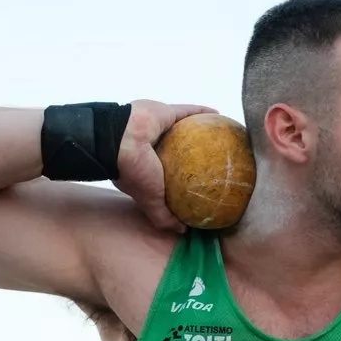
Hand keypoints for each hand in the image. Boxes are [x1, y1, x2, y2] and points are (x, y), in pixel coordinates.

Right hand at [112, 100, 216, 231]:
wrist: (120, 140)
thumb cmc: (134, 171)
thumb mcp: (150, 201)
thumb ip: (164, 216)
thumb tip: (183, 230)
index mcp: (146, 166)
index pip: (168, 172)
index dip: (184, 177)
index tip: (201, 183)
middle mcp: (152, 146)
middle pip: (179, 150)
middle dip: (195, 154)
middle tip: (217, 160)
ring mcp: (159, 128)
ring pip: (185, 129)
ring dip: (201, 131)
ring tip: (220, 139)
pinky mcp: (164, 112)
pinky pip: (188, 111)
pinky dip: (202, 112)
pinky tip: (218, 117)